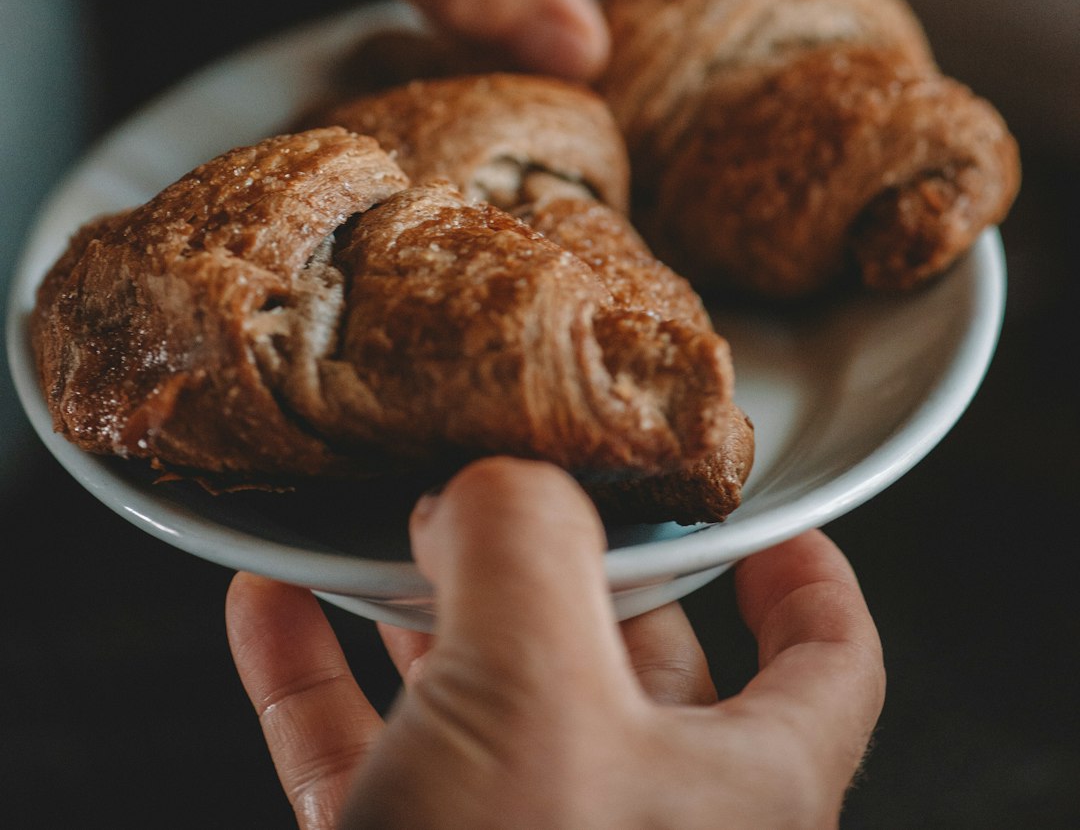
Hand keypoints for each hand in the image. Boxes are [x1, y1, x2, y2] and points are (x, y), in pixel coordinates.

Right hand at [227, 458, 884, 829]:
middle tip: (498, 471)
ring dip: (420, 602)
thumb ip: (525, 544)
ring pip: (484, 696)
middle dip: (555, 553)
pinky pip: (368, 757)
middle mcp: (642, 826)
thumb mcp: (535, 696)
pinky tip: (270, 605)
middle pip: (625, 648)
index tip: (755, 503)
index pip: (824, 659)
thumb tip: (492, 482)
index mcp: (739, 789)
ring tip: (373, 519)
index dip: (802, 569)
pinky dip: (320, 674)